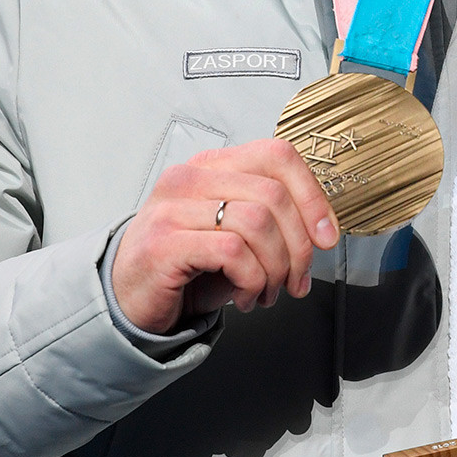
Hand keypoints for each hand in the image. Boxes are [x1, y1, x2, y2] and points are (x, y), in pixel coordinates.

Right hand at [110, 139, 339, 333]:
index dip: (312, 195)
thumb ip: (273, 219)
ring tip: (268, 292)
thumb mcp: (235, 233)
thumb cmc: (187, 267)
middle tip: (296, 280)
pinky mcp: (163, 243)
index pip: (278, 156)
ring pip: (257, 223)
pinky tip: (245, 295)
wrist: (129, 300)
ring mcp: (172, 208)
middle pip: (274, 194)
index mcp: (213, 166)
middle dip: (299, 247)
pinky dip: (252, 280)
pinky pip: (233, 252)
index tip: (327, 236)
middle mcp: (190, 178)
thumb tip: (323, 230)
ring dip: (276, 268)